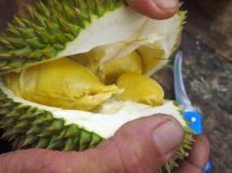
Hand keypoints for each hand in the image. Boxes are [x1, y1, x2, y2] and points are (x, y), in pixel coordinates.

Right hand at [0, 114, 208, 172]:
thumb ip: (124, 161)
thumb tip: (171, 129)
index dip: (193, 163)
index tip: (196, 132)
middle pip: (156, 172)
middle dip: (169, 146)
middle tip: (172, 116)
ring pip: (134, 162)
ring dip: (144, 138)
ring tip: (147, 113)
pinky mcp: (83, 170)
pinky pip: (111, 156)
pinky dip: (118, 137)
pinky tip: (115, 121)